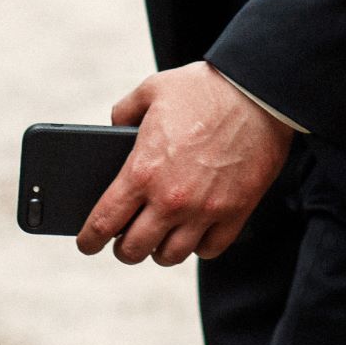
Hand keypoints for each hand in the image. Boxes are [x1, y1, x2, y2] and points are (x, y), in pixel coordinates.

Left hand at [77, 62, 292, 266]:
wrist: (258, 92)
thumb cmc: (203, 88)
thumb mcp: (151, 90)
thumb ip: (124, 112)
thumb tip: (113, 129)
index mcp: (143, 171)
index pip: (104, 222)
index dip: (89, 239)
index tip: (87, 243)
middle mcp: (171, 199)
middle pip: (134, 250)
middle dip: (123, 248)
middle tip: (124, 239)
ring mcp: (205, 210)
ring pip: (171, 256)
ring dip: (159, 250)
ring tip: (159, 237)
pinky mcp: (235, 212)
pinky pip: (209, 249)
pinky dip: (198, 246)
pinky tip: (193, 232)